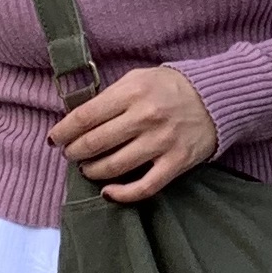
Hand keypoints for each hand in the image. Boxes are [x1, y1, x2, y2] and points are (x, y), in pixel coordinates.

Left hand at [49, 63, 220, 203]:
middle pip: (96, 143)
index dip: (64, 130)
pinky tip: (108, 192)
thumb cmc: (171, 87)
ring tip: (87, 168)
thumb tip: (79, 118)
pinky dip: (121, 194)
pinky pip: (144, 187)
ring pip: (114, 166)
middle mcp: (145, 117)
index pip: (86, 116)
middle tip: (70, 154)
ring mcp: (162, 142)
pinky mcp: (176, 162)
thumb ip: (111, 96)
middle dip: (75, 152)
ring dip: (93, 171)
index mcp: (133, 92)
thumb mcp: (139, 78)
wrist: (217, 97)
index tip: (55, 139)